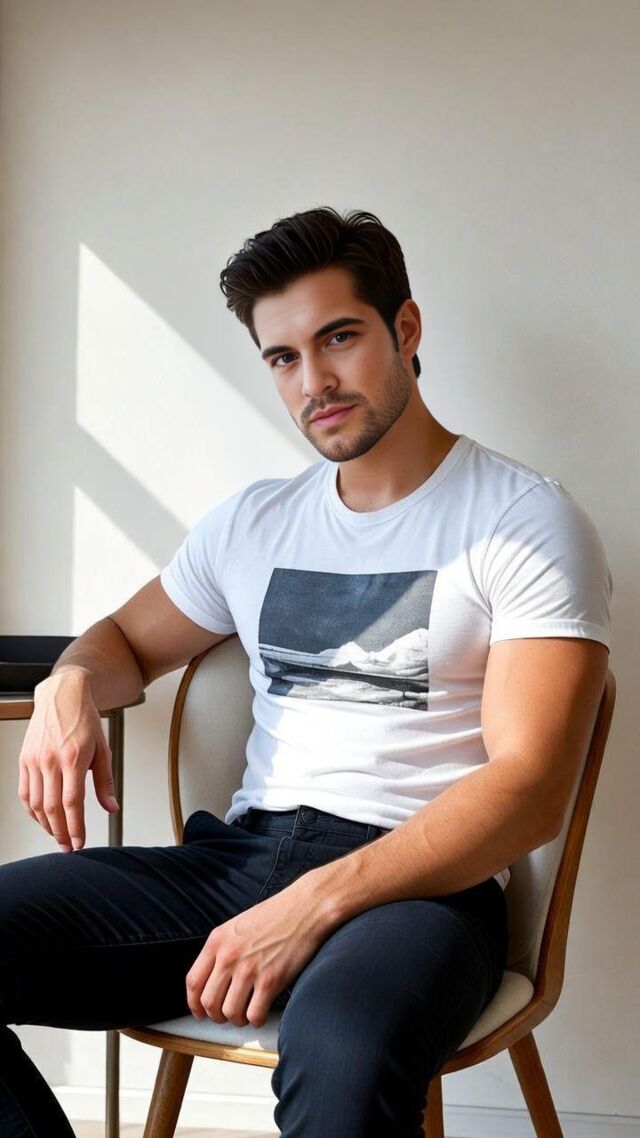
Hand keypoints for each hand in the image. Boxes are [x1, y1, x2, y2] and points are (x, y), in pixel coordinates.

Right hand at [18, 668, 118, 851]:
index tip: (79, 843)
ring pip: (35, 803)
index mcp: (73, 758)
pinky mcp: (24, 759)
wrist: (62, 695)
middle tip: (68, 846)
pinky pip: (24, 792)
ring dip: (46, 824)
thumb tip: (111, 808)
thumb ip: (105, 781)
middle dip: (60, 832)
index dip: (75, 827)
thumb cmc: (84, 721)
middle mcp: (50, 760)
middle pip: (51, 808)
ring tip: (57, 835)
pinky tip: (41, 818)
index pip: (72, 802)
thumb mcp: (103, 749)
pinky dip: (31, 810)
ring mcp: (34, 760)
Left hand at [186, 875, 333, 1028]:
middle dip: (217, 1016)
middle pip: (209, 1002)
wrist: (305, 908)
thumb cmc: (275, 915)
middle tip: (227, 1015)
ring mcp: (249, 969)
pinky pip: (254, 1015)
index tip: (200, 1012)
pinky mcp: (271, 980)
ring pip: (230, 1013)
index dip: (194, 1004)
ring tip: (246, 1014)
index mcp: (217, 941)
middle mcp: (229, 956)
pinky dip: (256, 1020)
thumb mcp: (237, 926)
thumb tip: (213, 980)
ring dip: (237, 1020)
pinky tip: (261, 1012)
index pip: (194, 982)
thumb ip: (222, 950)